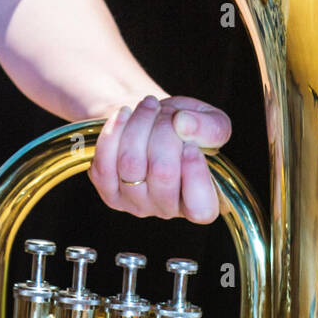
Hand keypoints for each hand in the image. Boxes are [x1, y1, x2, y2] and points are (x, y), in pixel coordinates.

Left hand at [88, 95, 231, 223]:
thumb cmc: (187, 129)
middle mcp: (168, 211)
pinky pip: (104, 163)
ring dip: (139, 125)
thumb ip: (212, 128)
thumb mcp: (212, 123)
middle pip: (163, 173)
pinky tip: (124, 114)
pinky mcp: (109, 194)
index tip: (192, 144)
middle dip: (165, 131)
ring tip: (149, 106)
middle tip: (169, 113)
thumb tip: (183, 124)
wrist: (152, 125)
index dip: (195, 173)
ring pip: (131, 164)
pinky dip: (113, 132)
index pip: (200, 208)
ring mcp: (136, 205)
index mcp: (201, 204)